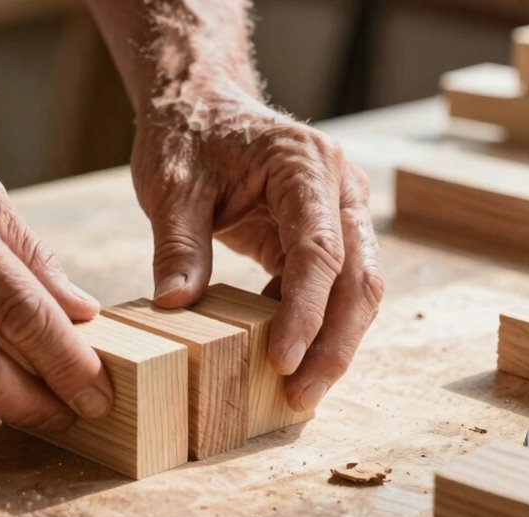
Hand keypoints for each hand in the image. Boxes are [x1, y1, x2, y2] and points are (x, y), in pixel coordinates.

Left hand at [131, 83, 382, 411]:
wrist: (202, 108)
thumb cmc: (188, 139)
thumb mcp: (170, 185)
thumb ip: (177, 243)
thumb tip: (174, 303)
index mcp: (304, 164)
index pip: (318, 250)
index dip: (305, 311)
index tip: (280, 361)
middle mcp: (338, 187)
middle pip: (358, 277)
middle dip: (334, 344)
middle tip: (300, 397)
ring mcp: (340, 211)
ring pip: (358, 289)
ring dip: (334, 343)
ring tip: (299, 392)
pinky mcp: (326, 234)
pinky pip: (334, 287)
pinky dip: (316, 325)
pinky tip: (285, 357)